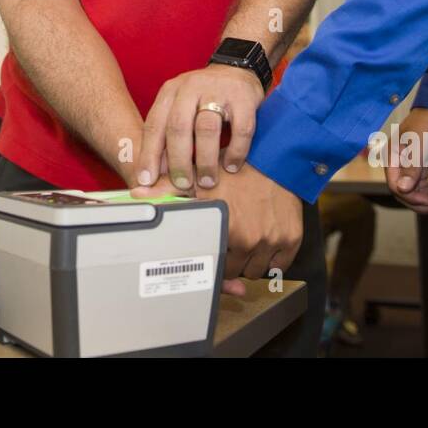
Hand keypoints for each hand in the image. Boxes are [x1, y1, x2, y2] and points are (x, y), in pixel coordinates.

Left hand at [132, 165, 301, 295]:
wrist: (274, 155)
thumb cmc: (233, 167)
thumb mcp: (199, 177)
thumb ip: (167, 190)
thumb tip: (135, 195)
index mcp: (223, 227)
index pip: (212, 264)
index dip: (210, 258)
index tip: (211, 248)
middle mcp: (249, 239)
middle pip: (234, 271)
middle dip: (229, 259)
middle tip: (228, 240)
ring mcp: (272, 241)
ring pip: (256, 271)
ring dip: (249, 262)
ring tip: (244, 239)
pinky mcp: (292, 240)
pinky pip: (279, 267)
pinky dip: (270, 260)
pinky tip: (262, 243)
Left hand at [137, 63, 263, 192]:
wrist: (237, 70)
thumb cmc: (204, 97)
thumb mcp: (181, 106)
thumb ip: (168, 133)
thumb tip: (156, 173)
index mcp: (170, 92)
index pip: (154, 125)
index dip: (149, 155)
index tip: (146, 181)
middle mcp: (191, 88)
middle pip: (178, 127)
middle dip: (178, 161)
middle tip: (182, 185)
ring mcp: (218, 90)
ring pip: (207, 129)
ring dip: (206, 160)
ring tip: (207, 181)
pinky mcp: (244, 97)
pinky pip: (240, 129)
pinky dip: (236, 152)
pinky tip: (232, 167)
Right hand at [383, 107, 427, 214]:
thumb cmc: (427, 123)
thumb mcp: (419, 144)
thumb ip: (411, 167)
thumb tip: (401, 189)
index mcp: (391, 157)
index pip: (394, 185)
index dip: (410, 196)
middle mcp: (397, 163)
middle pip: (403, 191)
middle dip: (419, 202)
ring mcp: (408, 166)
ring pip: (413, 191)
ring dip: (426, 200)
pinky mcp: (419, 167)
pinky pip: (421, 186)